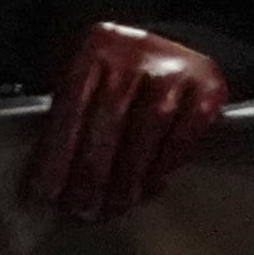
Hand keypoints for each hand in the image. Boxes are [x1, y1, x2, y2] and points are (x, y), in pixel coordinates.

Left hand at [22, 20, 231, 221]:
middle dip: (90, 172)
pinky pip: (181, 136)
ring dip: (126, 176)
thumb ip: (70, 111)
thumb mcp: (88, 73)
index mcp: (95, 48)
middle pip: (106, 120)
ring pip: (144, 130)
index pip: (70, 104)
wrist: (179, 45)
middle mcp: (133, 53)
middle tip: (81, 209)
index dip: (56, 152)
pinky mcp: (206, 88)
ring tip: (113, 207)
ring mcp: (172, 70)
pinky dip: (162, 165)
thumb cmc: (121, 71)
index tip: (46, 190)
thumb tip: (49, 173)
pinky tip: (148, 188)